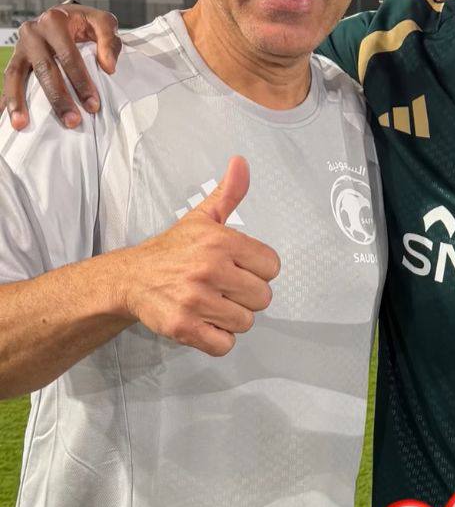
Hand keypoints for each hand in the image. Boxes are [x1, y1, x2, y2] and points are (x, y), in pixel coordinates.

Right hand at [2, 5, 120, 130]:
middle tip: (72, 121)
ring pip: (16, 75)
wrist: (62, 16)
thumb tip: (109, 67)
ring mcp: (20, 47)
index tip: (93, 105)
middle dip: (58, 98)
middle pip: (44, 69)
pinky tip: (6, 119)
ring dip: (19, 102)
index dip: (80, 81)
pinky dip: (6, 100)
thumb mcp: (102, 22)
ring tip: (21, 124)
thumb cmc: (84, 24)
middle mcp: (33, 32)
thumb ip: (109, 40)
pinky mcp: (14, 59)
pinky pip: (8, 81)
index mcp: (54, 20)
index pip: (68, 55)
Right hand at [120, 157, 280, 357]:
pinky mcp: (184, 327)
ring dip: (231, 319)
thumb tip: (241, 162)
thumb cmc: (172, 251)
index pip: (272, 266)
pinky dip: (217, 339)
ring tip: (211, 305)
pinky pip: (224, 344)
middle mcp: (209, 269)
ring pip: (245, 322)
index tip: (238, 269)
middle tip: (223, 289)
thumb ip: (229, 194)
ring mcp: (196, 300)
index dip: (258, 271)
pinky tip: (204, 323)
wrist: (130, 278)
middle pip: (263, 298)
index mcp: (220, 242)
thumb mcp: (201, 218)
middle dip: (245, 297)